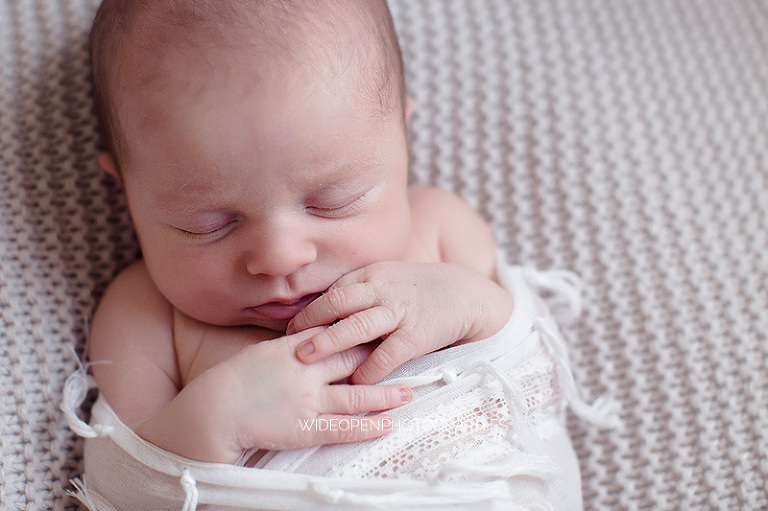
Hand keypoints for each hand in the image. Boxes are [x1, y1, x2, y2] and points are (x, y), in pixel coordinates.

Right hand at [136, 327, 411, 462]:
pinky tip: (387, 425)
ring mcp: (307, 400)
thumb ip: (294, 344)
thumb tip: (314, 335)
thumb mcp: (265, 350)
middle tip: (409, 353)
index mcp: (296, 348)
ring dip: (384, 395)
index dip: (364, 331)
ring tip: (407, 393)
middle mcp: (307, 371)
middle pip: (354, 361)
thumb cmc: (235, 378)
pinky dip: (367, 428)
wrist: (213, 410)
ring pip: (356, 397)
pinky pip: (342, 429)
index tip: (385, 326)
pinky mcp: (304, 428)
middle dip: (383, 358)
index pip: (338, 334)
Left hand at [288, 262, 513, 384]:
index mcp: (374, 275)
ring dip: (329, 342)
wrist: (468, 295)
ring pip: (358, 326)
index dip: (310, 309)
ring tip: (307, 358)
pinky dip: (369, 369)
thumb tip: (323, 314)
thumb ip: (362, 292)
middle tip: (288, 342)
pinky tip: (356, 381)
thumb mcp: (390, 279)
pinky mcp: (418, 333)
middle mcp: (384, 289)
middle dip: (310, 322)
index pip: (334, 291)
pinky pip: (388, 353)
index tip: (291, 327)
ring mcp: (401, 311)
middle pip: (338, 303)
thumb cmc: (422, 291)